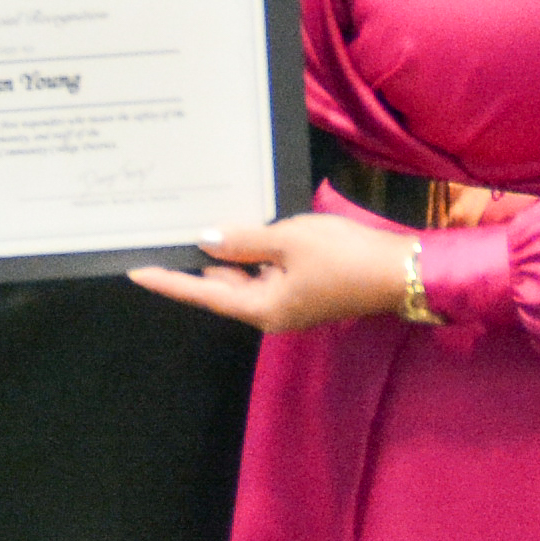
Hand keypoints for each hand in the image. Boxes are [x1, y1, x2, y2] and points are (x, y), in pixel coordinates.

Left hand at [128, 211, 421, 336]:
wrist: (402, 270)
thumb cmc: (345, 255)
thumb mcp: (289, 239)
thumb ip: (244, 241)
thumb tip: (207, 242)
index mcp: (263, 308)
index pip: (203, 295)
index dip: (170, 282)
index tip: (137, 272)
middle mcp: (271, 312)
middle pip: (223, 290)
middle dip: (198, 267)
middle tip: (168, 239)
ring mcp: (290, 303)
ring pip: (246, 281)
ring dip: (227, 259)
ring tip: (201, 229)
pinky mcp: (306, 291)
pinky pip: (267, 274)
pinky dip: (252, 257)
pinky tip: (246, 233)